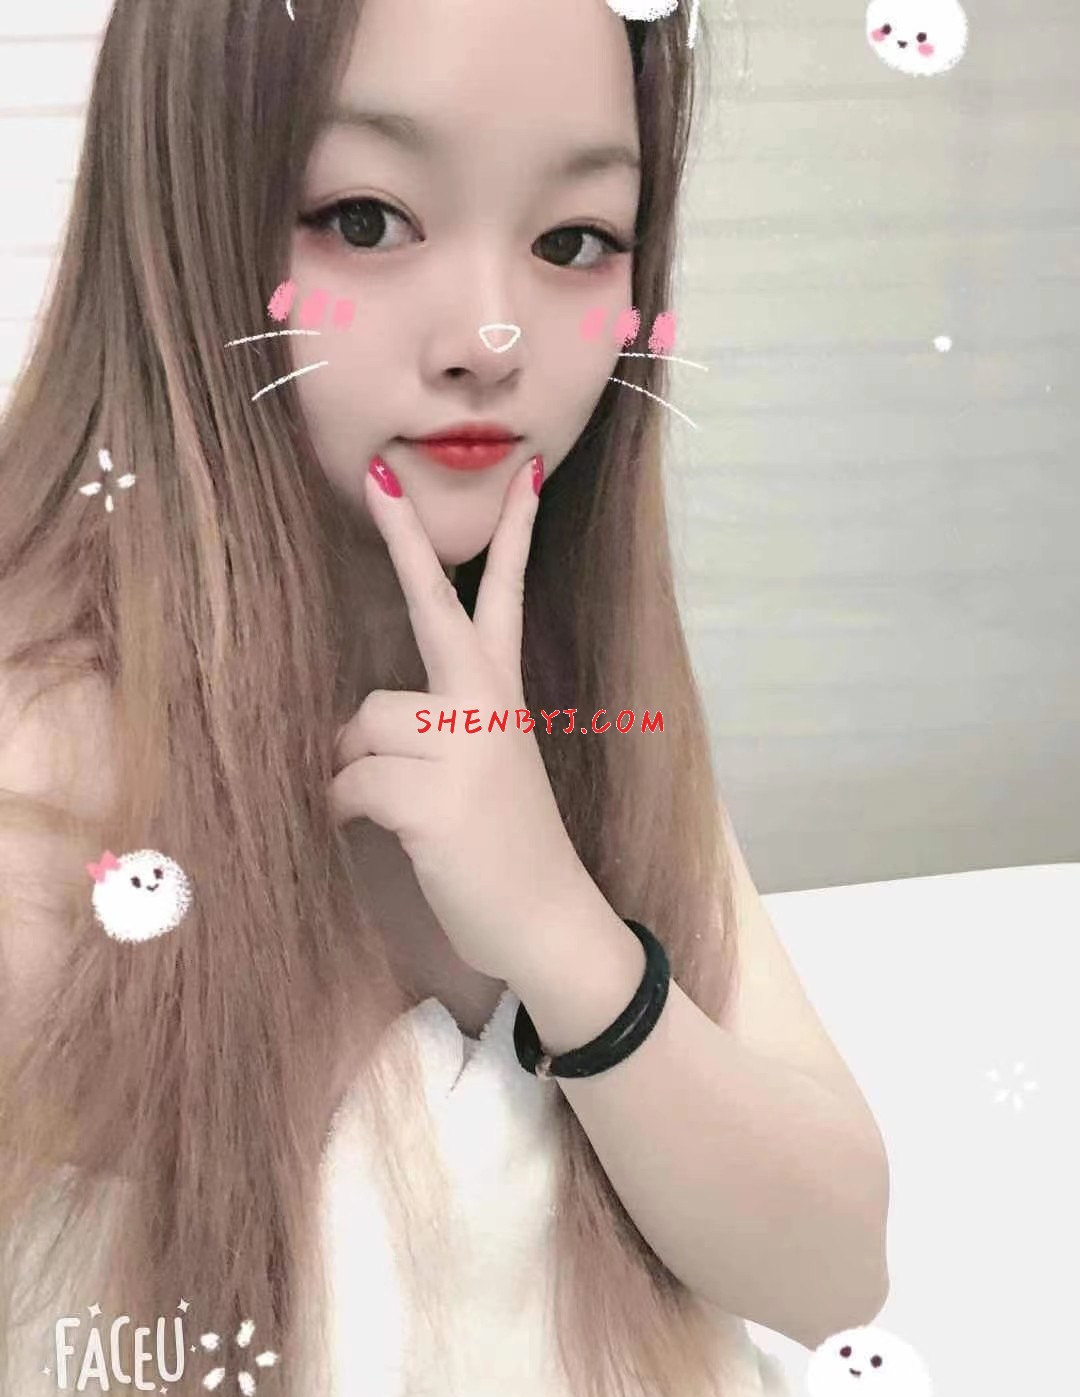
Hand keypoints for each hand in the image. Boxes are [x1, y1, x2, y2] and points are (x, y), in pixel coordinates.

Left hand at [329, 452, 587, 983]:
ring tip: (391, 806)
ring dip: (356, 766)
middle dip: (406, 540)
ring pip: (363, 721)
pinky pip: (351, 779)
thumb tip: (357, 723)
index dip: (515, 535)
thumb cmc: (507, 846)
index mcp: (502, 694)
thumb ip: (439, 728)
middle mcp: (487, 707)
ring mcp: (466, 748)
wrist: (550, 920)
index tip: (525, 474)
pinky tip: (373, 829)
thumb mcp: (486, 769)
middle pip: (436, 609)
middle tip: (379, 472)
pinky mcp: (435, 798)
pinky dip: (345, 807)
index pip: (506, 600)